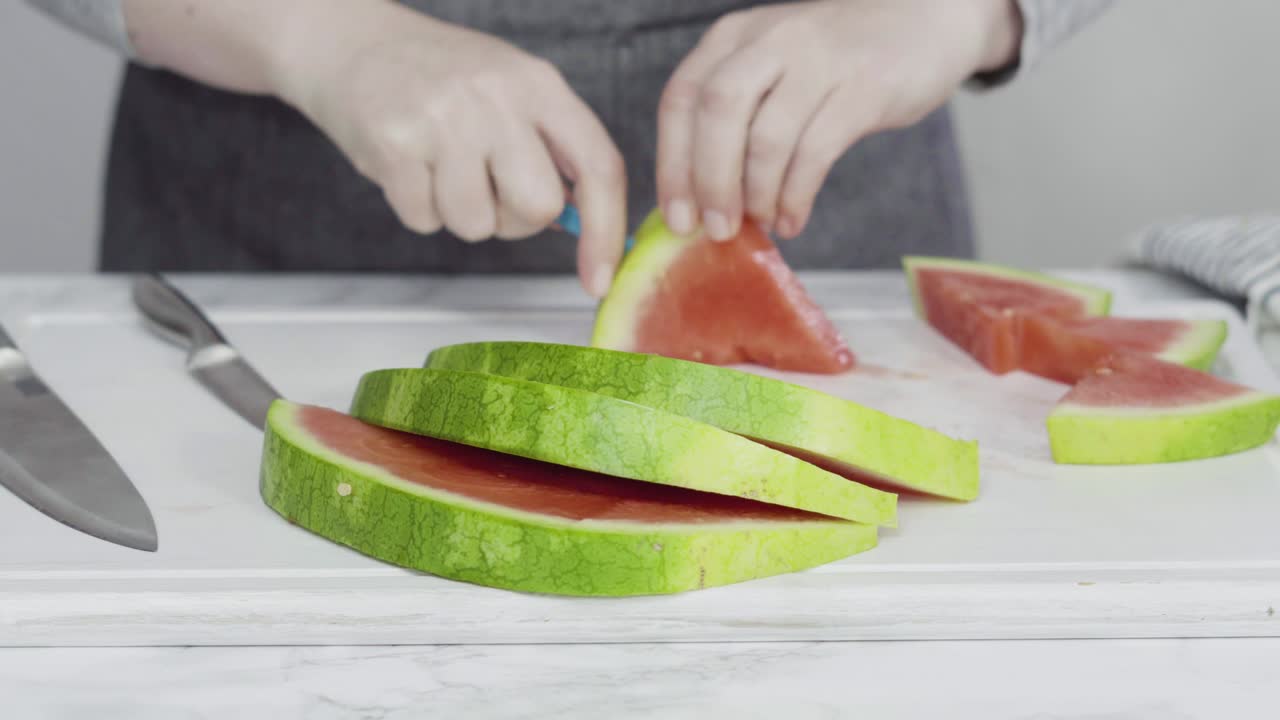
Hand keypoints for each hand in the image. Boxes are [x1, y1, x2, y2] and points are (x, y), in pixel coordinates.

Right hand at [124, 0, 626, 295]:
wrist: (349, 41)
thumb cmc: (438, 75)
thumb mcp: (511, 88)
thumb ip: (551, 147)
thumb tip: (582, 222)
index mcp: (538, 83)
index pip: (597, 165)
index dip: (606, 230)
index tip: (599, 278)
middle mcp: (496, 98)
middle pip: (538, 208)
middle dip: (516, 219)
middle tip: (489, 190)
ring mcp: (443, 120)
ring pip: (477, 225)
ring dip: (459, 213)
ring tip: (440, 166)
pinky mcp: (394, 145)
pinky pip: (425, 221)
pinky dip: (417, 207)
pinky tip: (409, 165)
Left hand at [655, 0, 1020, 240]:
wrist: (925, 18)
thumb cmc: (835, 58)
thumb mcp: (773, 68)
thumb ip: (735, 119)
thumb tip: (698, 201)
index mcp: (733, 39)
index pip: (682, 100)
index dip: (672, 165)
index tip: (676, 218)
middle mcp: (770, 42)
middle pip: (716, 112)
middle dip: (709, 181)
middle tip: (716, 229)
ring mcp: (818, 61)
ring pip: (767, 137)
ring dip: (757, 194)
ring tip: (763, 223)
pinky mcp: (863, 87)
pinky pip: (816, 152)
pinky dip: (797, 196)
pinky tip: (792, 218)